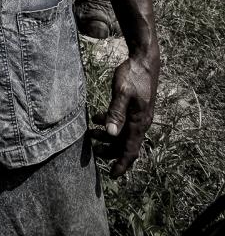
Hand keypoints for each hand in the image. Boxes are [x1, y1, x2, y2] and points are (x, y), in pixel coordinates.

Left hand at [90, 53, 158, 177]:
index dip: (121, 164)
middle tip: (93, 151)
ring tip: (90, 133)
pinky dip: (110, 123)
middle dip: (110, 151)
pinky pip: (123, 122)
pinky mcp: (135, 107)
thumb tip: (111, 133)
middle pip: (125, 144)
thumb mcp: (122, 93)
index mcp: (138, 123)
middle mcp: (140, 122)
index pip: (131, 150)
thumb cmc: (133, 75)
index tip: (111, 175)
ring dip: (107, 136)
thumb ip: (116, 112)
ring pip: (123, 133)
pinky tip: (97, 117)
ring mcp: (138, 115)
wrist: (145, 61)